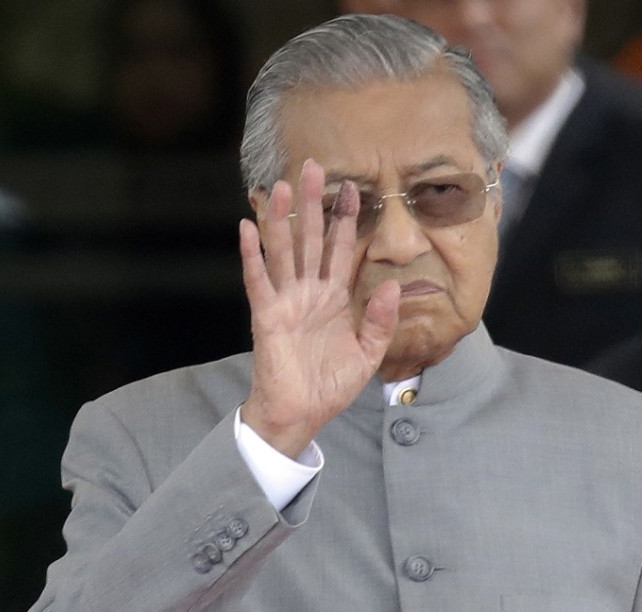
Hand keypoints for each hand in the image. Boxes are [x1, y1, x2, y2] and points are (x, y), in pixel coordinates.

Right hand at [239, 159, 399, 457]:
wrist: (302, 414)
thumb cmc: (330, 386)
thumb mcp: (367, 355)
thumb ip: (380, 322)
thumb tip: (394, 288)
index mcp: (333, 298)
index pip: (339, 249)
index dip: (345, 219)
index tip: (354, 187)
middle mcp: (308, 292)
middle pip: (310, 239)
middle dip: (313, 204)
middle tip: (315, 167)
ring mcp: (286, 301)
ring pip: (284, 251)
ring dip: (282, 219)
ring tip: (283, 186)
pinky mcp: (267, 316)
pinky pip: (258, 280)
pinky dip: (251, 254)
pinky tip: (247, 227)